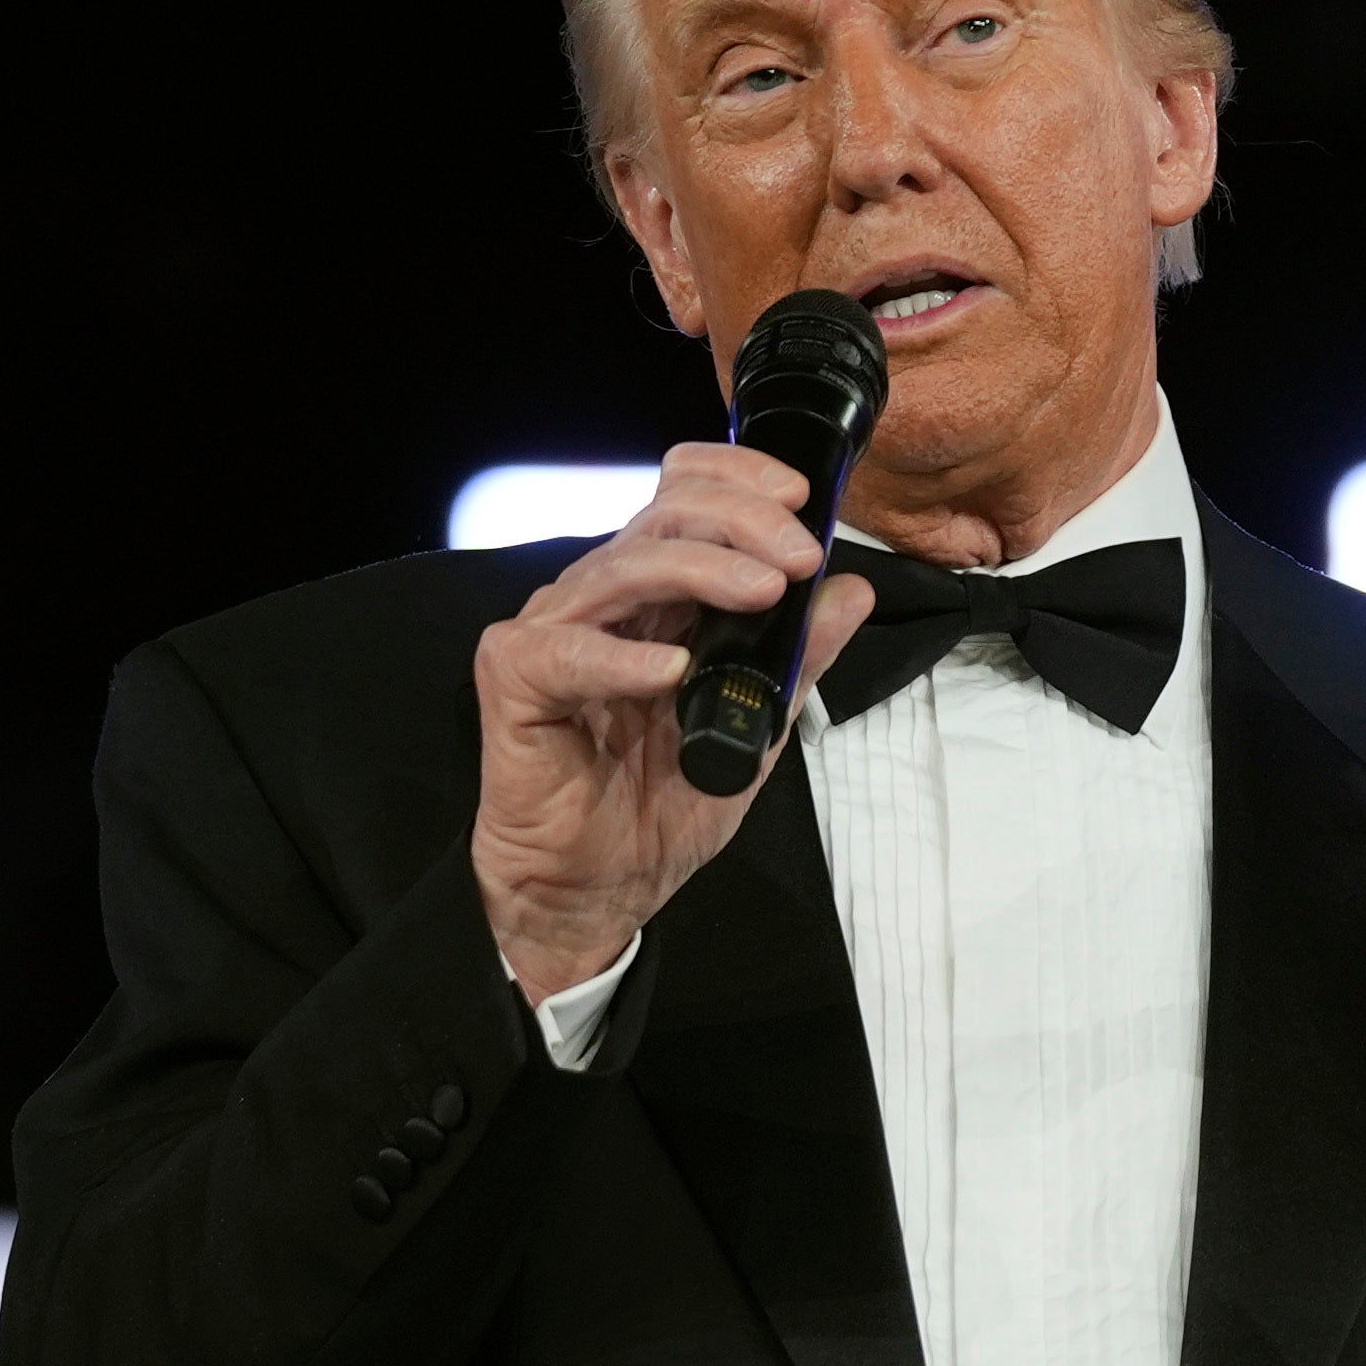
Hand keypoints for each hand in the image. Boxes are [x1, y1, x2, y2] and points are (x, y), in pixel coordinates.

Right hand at [470, 441, 873, 1002]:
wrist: (599, 887)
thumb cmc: (661, 805)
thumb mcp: (757, 726)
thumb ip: (797, 657)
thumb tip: (851, 591)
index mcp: (654, 596)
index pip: (680, 495)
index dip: (735, 478)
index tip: (801, 496)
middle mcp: (601, 599)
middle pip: (661, 516)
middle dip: (741, 520)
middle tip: (800, 555)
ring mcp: (553, 632)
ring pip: (623, 567)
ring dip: (701, 570)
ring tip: (764, 592)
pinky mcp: (514, 678)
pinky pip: (565, 651)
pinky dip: (621, 656)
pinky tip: (670, 669)